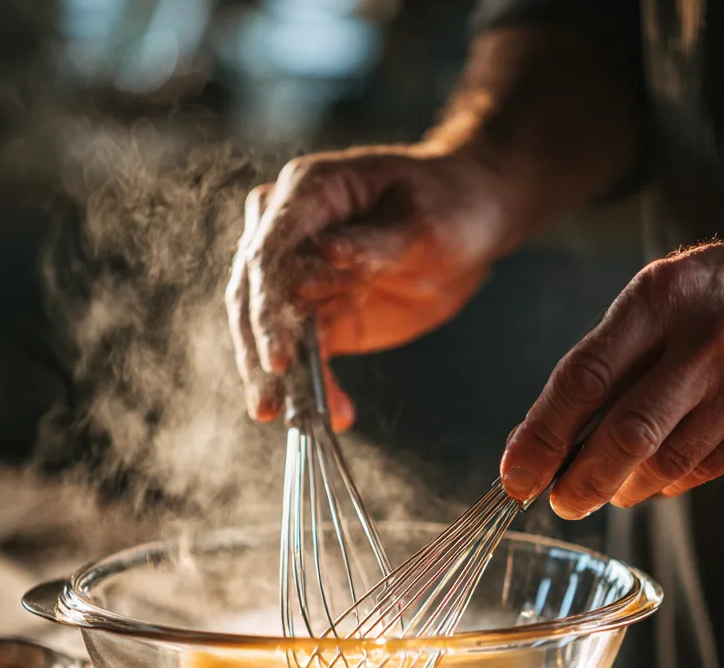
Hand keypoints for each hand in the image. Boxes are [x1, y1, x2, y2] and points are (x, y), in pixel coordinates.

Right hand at [226, 145, 512, 430]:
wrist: (471, 222)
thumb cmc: (450, 204)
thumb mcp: (425, 222)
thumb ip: (374, 242)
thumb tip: (326, 256)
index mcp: (308, 190)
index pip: (269, 250)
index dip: (266, 305)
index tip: (278, 356)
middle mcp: (288, 227)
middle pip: (253, 294)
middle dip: (260, 352)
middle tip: (271, 404)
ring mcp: (299, 272)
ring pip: (267, 330)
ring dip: (279, 379)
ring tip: (298, 420)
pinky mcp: (318, 312)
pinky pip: (302, 353)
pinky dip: (312, 386)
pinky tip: (334, 413)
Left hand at [500, 227, 723, 516]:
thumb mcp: (674, 289)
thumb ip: (617, 352)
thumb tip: (554, 428)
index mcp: (664, 296)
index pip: (583, 379)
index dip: (540, 435)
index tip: (515, 472)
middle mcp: (706, 341)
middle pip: (622, 436)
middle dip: (577, 482)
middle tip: (559, 500)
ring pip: (662, 464)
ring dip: (622, 487)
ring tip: (607, 487)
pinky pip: (703, 471)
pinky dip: (667, 482)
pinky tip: (654, 476)